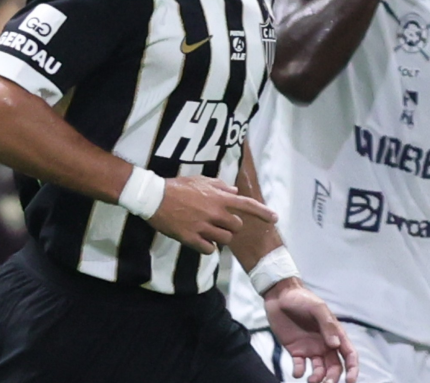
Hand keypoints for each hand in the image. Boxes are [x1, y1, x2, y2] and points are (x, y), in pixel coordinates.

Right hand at [146, 176, 275, 254]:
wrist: (154, 197)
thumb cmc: (178, 186)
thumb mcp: (201, 180)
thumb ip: (220, 186)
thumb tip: (234, 192)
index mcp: (219, 197)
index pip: (247, 205)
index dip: (263, 212)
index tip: (275, 218)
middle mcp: (214, 212)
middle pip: (236, 226)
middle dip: (231, 226)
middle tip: (218, 223)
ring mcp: (203, 226)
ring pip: (225, 239)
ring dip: (220, 237)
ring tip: (208, 230)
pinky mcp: (190, 238)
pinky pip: (209, 249)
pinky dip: (208, 247)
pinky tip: (201, 240)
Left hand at [265, 278, 358, 382]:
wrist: (280, 296)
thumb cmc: (302, 299)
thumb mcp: (317, 308)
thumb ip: (327, 325)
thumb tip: (335, 345)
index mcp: (335, 334)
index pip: (349, 354)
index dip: (352, 369)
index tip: (350, 381)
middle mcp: (325, 344)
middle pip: (334, 367)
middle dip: (332, 378)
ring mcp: (310, 349)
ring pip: (319, 370)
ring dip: (317, 378)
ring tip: (310, 380)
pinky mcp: (296, 351)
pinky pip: (300, 367)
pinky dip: (299, 372)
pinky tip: (297, 371)